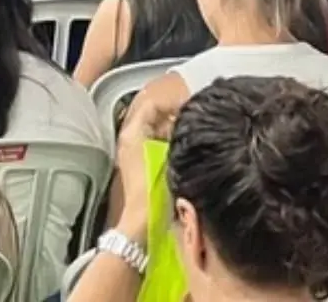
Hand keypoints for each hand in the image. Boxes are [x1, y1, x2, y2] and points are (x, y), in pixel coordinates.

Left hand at [115, 80, 183, 238]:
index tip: (192, 106)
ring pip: (157, 133)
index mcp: (131, 133)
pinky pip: (158, 147)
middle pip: (154, 118)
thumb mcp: (167, 157)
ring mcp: (134, 154)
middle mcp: (130, 139)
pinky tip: (188, 154)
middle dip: (176, 117)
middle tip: (198, 121)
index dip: (172, 102)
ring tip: (197, 136)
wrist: (142, 224)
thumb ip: (175, 135)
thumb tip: (186, 118)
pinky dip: (171, 146)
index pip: (151, 104)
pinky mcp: (142, 167)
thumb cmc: (152, 191)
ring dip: (175, 132)